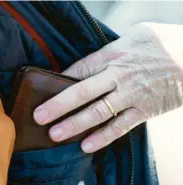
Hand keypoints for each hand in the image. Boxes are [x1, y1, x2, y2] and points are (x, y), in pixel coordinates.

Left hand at [33, 22, 182, 152]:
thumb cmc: (158, 45)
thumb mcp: (131, 37)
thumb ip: (107, 52)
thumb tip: (84, 67)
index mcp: (113, 55)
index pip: (80, 69)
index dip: (59, 81)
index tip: (44, 91)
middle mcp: (119, 75)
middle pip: (82, 91)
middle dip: (59, 105)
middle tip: (39, 116)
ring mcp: (131, 94)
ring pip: (98, 112)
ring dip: (75, 124)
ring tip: (56, 134)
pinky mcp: (144, 110)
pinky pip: (120, 126)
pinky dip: (103, 137)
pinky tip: (86, 145)